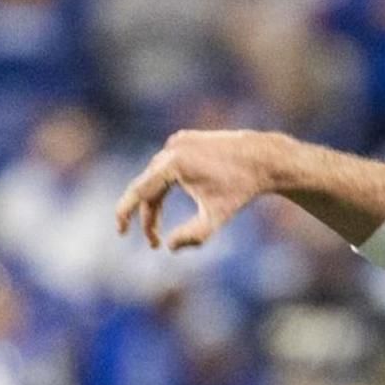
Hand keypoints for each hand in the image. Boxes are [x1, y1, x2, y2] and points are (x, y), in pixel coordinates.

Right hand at [115, 129, 282, 250]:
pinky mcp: (185, 138)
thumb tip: (169, 246)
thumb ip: (193, 236)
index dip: (126, 213)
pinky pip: (167, 165)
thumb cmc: (241, 190)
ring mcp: (177, 140)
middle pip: (148, 187)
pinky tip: (178, 197)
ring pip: (156, 176)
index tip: (120, 232)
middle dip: (149, 216)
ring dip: (157, 201)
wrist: (264, 159)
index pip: (139, 191)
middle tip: (153, 242)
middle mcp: (171, 148)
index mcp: (173, 164)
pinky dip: (166, 184)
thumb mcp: (216, 218)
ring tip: (161, 226)